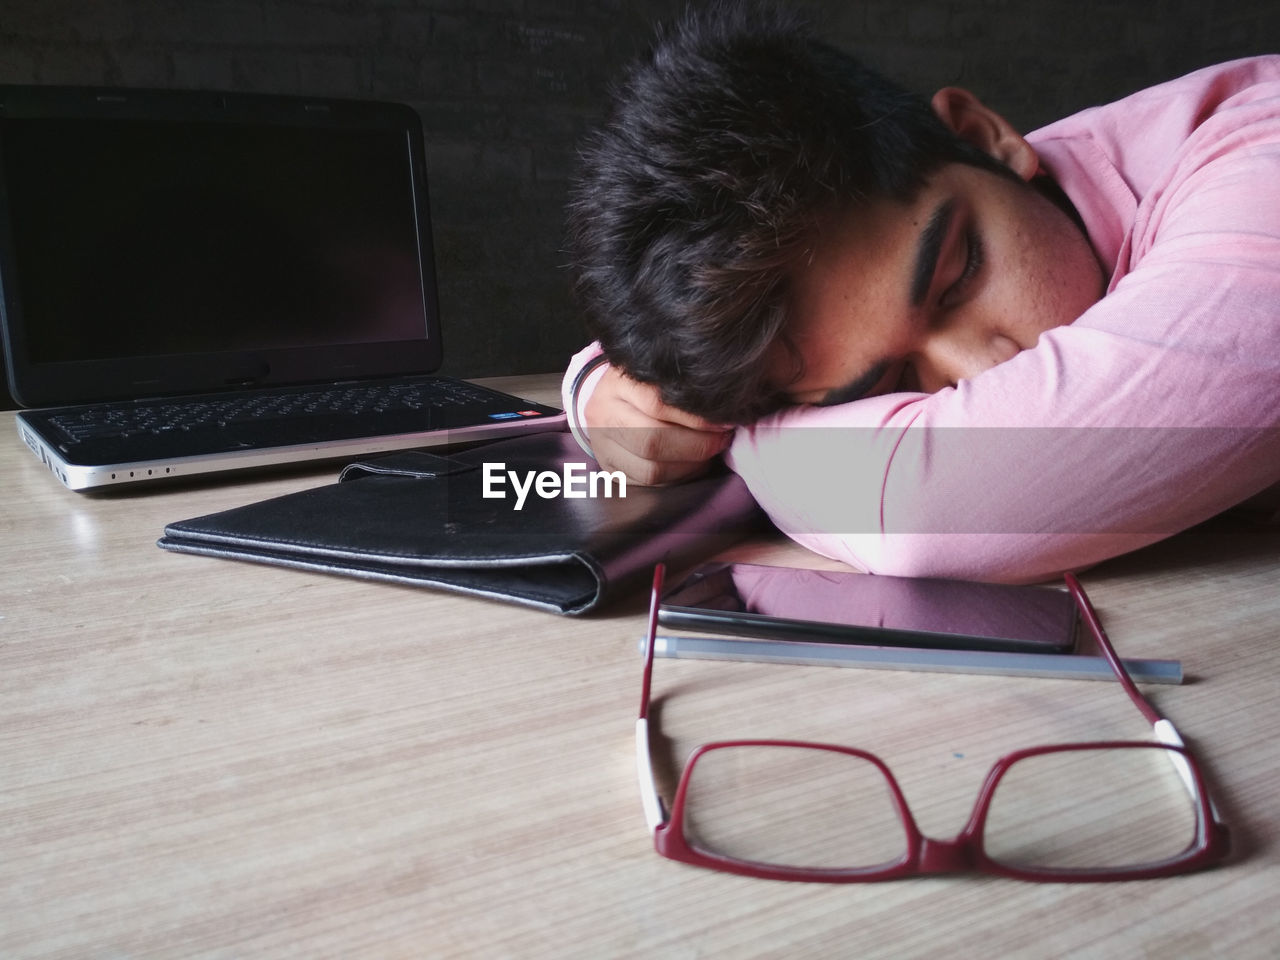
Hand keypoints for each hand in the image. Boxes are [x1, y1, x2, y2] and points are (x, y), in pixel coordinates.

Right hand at [584, 367, 732, 484]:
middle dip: (697, 445)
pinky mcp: (610, 470)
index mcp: (616, 383)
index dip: (696, 418)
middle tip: (721, 440)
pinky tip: (692, 464)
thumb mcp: (658, 374)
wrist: (609, 399)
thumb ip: (682, 388)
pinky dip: (678, 478)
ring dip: (690, 466)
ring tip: (709, 453)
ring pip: (652, 469)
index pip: (658, 403)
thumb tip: (724, 411)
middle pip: (653, 440)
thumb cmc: (644, 383)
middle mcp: (602, 415)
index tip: (723, 421)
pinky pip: (649, 484)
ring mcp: (602, 446)